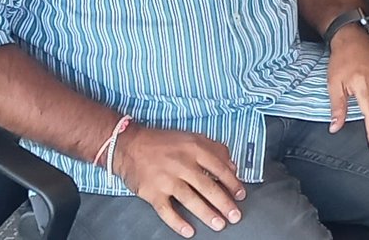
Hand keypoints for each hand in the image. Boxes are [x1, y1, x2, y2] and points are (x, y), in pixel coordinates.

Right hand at [112, 125, 244, 237]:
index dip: (233, 184)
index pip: (220, 168)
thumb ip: (214, 149)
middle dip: (224, 203)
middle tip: (235, 215)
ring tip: (219, 224)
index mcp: (194, 148)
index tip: (240, 195)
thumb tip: (232, 166)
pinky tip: (189, 231)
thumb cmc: (162, 142)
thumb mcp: (191, 137)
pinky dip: (178, 223)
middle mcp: (181, 164)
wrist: (128, 145)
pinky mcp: (152, 192)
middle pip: (208, 187)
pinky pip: (167, 211)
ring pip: (191, 200)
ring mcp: (166, 179)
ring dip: (207, 214)